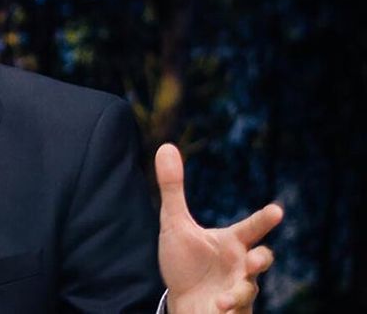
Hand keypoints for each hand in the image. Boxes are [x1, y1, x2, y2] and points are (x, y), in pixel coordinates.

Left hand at [155, 144, 282, 313]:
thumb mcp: (174, 224)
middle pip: (262, 259)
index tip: (277, 210)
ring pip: (250, 289)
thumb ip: (172, 188)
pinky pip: (239, 310)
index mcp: (232, 243)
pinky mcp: (234, 310)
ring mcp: (239, 289)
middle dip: (261, 259)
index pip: (251, 228)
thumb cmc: (184, 262)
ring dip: (241, 291)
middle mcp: (241, 265)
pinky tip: (219, 306)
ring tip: (225, 297)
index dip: (264, 220)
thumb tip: (166, 146)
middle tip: (256, 258)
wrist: (183, 302)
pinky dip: (230, 308)